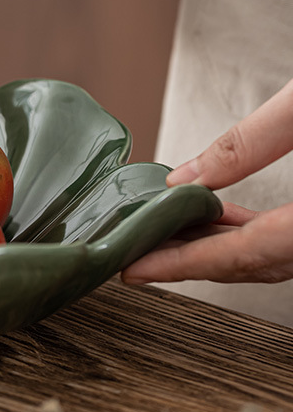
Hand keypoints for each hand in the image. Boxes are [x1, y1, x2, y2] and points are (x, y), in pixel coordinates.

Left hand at [122, 78, 292, 285]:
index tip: (135, 269)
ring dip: (218, 247)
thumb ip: (249, 142)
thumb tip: (185, 176)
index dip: (182, 265)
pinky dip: (251, 231)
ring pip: (274, 255)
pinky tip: (218, 216)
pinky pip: (290, 238)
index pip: (244, 253)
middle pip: (256, 263)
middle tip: (136, 256)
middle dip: (190, 260)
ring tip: (164, 235)